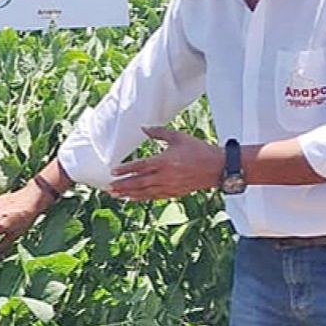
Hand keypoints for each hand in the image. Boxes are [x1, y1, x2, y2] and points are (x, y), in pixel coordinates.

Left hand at [108, 126, 222, 201]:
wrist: (217, 167)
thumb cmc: (199, 150)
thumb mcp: (178, 137)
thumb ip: (159, 132)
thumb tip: (143, 128)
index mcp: (165, 161)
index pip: (141, 166)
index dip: (126, 169)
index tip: (113, 171)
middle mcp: (165, 176)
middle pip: (139, 182)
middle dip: (123, 185)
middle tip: (108, 187)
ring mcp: (169, 186)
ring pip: (144, 192)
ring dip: (128, 194)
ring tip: (115, 194)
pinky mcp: (174, 193)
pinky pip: (153, 197)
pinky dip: (141, 198)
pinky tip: (132, 198)